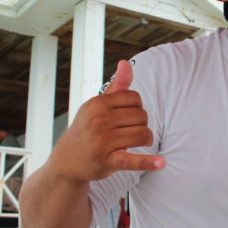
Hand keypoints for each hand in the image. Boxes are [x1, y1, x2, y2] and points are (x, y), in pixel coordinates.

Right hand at [48, 60, 165, 183]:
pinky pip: (132, 160)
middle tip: (131, 132)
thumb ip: (116, 86)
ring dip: (146, 139)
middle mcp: (99, 120)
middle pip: (141, 116)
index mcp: (97, 104)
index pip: (135, 98)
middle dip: (142, 124)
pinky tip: (160, 164)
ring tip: (139, 143)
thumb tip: (125, 63)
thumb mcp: (97, 106)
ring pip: (142, 134)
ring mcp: (102, 141)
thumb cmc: (87, 129)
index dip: (137, 107)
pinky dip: (147, 162)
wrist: (66, 161)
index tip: (129, 117)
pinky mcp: (106, 161)